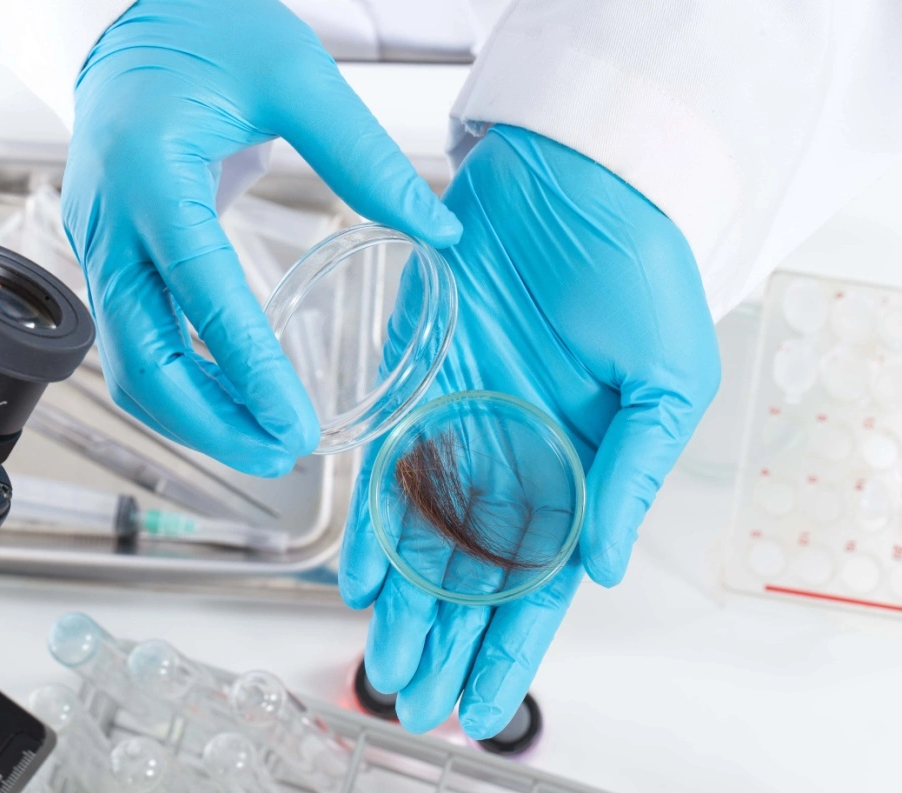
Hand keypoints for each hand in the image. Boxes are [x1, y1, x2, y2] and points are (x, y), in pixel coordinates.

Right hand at [62, 0, 461, 476]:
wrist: (135, 17)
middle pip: (141, 359)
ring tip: (265, 442)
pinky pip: (134, 342)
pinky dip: (179, 384)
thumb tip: (437, 231)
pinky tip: (230, 401)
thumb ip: (364, 155)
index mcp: (151, 173)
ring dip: (192, 417)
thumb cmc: (207, 30)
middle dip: (211, 423)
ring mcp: (98, 244)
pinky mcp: (108, 257)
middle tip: (283, 454)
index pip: (199, 293)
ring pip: (129, 365)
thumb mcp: (296, 74)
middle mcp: (111, 221)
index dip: (247, 370)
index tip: (296, 425)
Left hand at [340, 125, 719, 736]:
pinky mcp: (415, 386)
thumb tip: (604, 570)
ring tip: (377, 660)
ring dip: (401, 601)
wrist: (572, 179)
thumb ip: (633, 475)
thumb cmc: (637, 269)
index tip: (480, 704)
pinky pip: (386, 467)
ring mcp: (461, 427)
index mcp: (579, 469)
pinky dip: (370, 521)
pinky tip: (356, 574)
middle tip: (408, 698)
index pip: (540, 580)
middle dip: (441, 639)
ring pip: (423, 535)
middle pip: (471, 573)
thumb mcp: (666, 379)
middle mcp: (514, 459)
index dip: (509, 647)